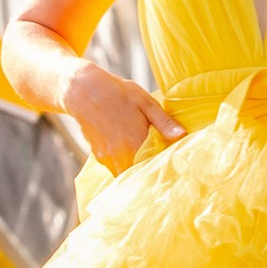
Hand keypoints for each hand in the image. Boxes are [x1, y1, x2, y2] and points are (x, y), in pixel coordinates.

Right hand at [63, 62, 184, 170]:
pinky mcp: (99, 157)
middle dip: (149, 173)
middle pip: (139, 176)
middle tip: (161, 167)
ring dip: (136, 169)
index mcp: (135, 145)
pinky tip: (130, 149)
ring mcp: (107, 158)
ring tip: (147, 157)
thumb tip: (183, 136)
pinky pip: (116, 167)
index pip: (153, 170)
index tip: (172, 170)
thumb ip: (164, 123)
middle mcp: (120, 156)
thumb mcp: (146, 103)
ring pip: (126, 174)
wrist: (83, 91)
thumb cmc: (118, 94)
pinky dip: (125, 163)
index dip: (163, 171)